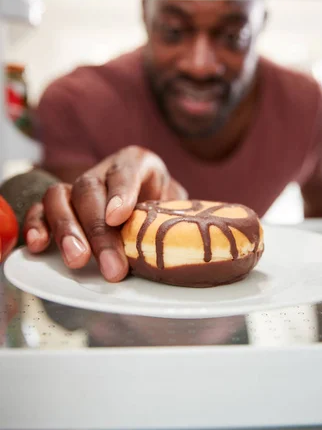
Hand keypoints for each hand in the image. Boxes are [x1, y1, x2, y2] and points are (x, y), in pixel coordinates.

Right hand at [23, 147, 186, 281]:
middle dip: (98, 231)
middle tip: (111, 267)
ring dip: (66, 230)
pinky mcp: (60, 204)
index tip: (118, 217)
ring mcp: (77, 186)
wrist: (150, 201)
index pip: (126, 171)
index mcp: (136, 162)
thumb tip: (177, 243)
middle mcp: (102, 170)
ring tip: (77, 260)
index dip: (121, 193)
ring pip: (60, 196)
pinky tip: (38, 245)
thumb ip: (172, 216)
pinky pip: (40, 209)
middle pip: (90, 191)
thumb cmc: (162, 204)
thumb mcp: (176, 205)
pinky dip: (36, 225)